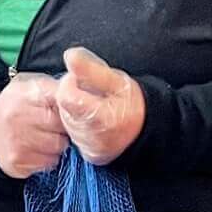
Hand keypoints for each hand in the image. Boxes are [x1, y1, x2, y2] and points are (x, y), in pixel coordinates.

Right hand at [0, 72, 67, 178]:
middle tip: (59, 125)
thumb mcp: (28, 89)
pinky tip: (40, 149)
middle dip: (65, 126)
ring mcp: (17, 140)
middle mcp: (17, 115)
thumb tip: (80, 88)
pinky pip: (50, 161)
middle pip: (62, 124)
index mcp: (23, 93)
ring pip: (59, 145)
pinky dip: (50, 157)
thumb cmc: (15, 109)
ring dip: (59, 143)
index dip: (69, 105)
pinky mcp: (18, 161)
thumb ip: (52, 87)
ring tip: (48, 136)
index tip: (72, 108)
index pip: (60, 98)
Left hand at [54, 47, 145, 164]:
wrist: (148, 130)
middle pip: (63, 109)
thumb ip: (91, 69)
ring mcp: (90, 148)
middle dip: (72, 95)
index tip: (81, 79)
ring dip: (73, 110)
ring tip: (94, 105)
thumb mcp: (116, 80)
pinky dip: (77, 123)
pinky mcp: (89, 155)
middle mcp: (93, 137)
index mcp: (101, 118)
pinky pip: (72, 134)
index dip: (69, 83)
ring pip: (65, 122)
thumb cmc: (133, 103)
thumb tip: (70, 56)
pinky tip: (92, 119)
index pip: (65, 97)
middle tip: (90, 92)